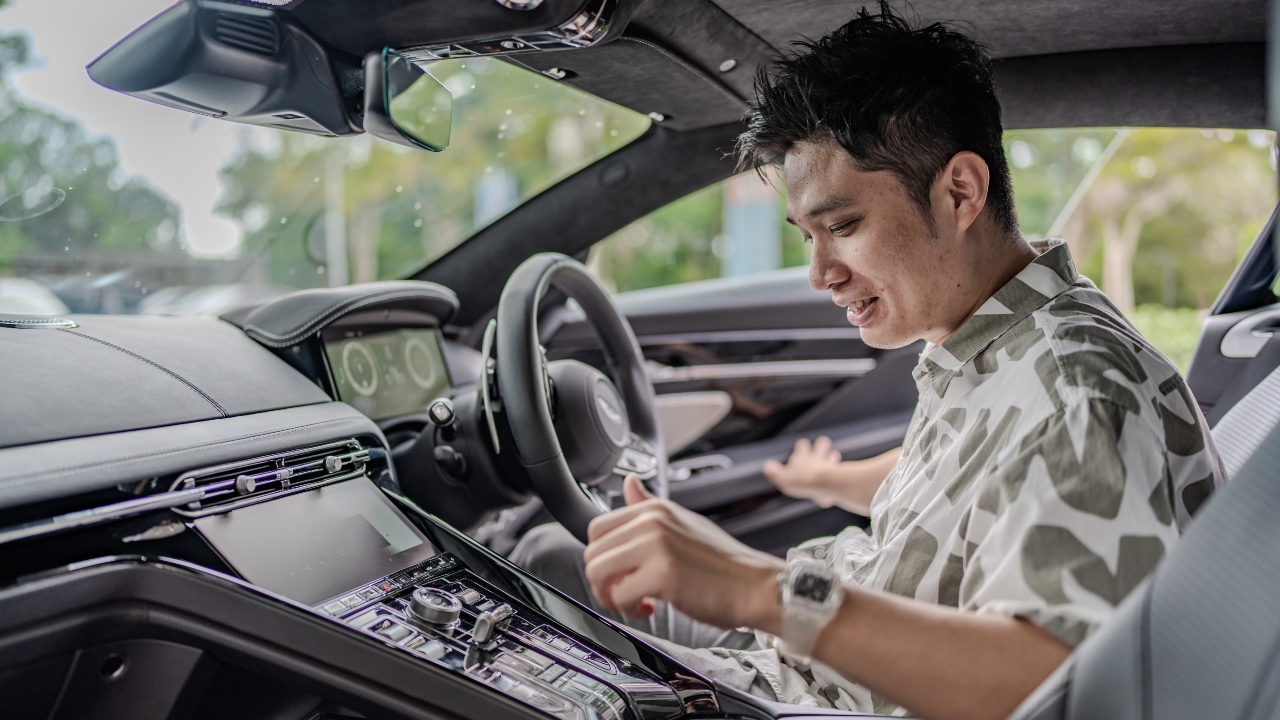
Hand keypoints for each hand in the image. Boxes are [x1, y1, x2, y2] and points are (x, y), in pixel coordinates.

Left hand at [583, 474, 783, 631]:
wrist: (755, 586)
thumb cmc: (722, 564)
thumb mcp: (682, 523)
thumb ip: (649, 506)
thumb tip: (629, 483)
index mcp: (654, 509)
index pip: (597, 528)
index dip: (603, 558)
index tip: (620, 573)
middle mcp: (651, 522)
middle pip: (592, 552)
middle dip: (602, 581)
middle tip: (626, 593)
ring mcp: (655, 546)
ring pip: (597, 572)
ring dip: (612, 596)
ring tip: (637, 601)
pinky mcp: (661, 573)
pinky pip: (620, 595)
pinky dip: (630, 609)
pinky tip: (652, 608)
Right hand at [762, 437, 842, 506]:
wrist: (823, 486)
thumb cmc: (804, 481)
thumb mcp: (782, 477)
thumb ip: (774, 472)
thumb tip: (766, 466)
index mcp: (802, 457)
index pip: (802, 445)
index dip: (802, 445)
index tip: (801, 445)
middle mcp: (817, 458)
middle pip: (821, 444)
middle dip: (821, 444)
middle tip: (821, 443)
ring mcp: (829, 465)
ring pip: (832, 455)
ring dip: (832, 456)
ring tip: (832, 455)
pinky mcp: (838, 475)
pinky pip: (840, 471)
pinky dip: (839, 472)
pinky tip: (838, 476)